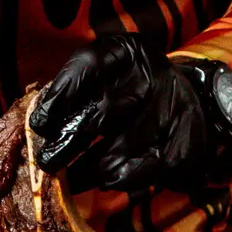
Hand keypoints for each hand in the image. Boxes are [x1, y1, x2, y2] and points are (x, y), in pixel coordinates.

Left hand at [28, 33, 211, 195]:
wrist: (193, 98)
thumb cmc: (132, 88)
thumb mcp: (107, 72)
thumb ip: (75, 90)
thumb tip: (39, 125)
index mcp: (126, 51)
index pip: (87, 65)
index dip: (59, 96)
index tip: (39, 123)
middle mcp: (151, 75)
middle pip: (100, 113)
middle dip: (67, 143)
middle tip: (47, 162)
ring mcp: (170, 110)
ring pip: (117, 150)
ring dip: (86, 170)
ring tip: (70, 179)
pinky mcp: (181, 145)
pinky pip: (139, 172)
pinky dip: (116, 180)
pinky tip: (104, 179)